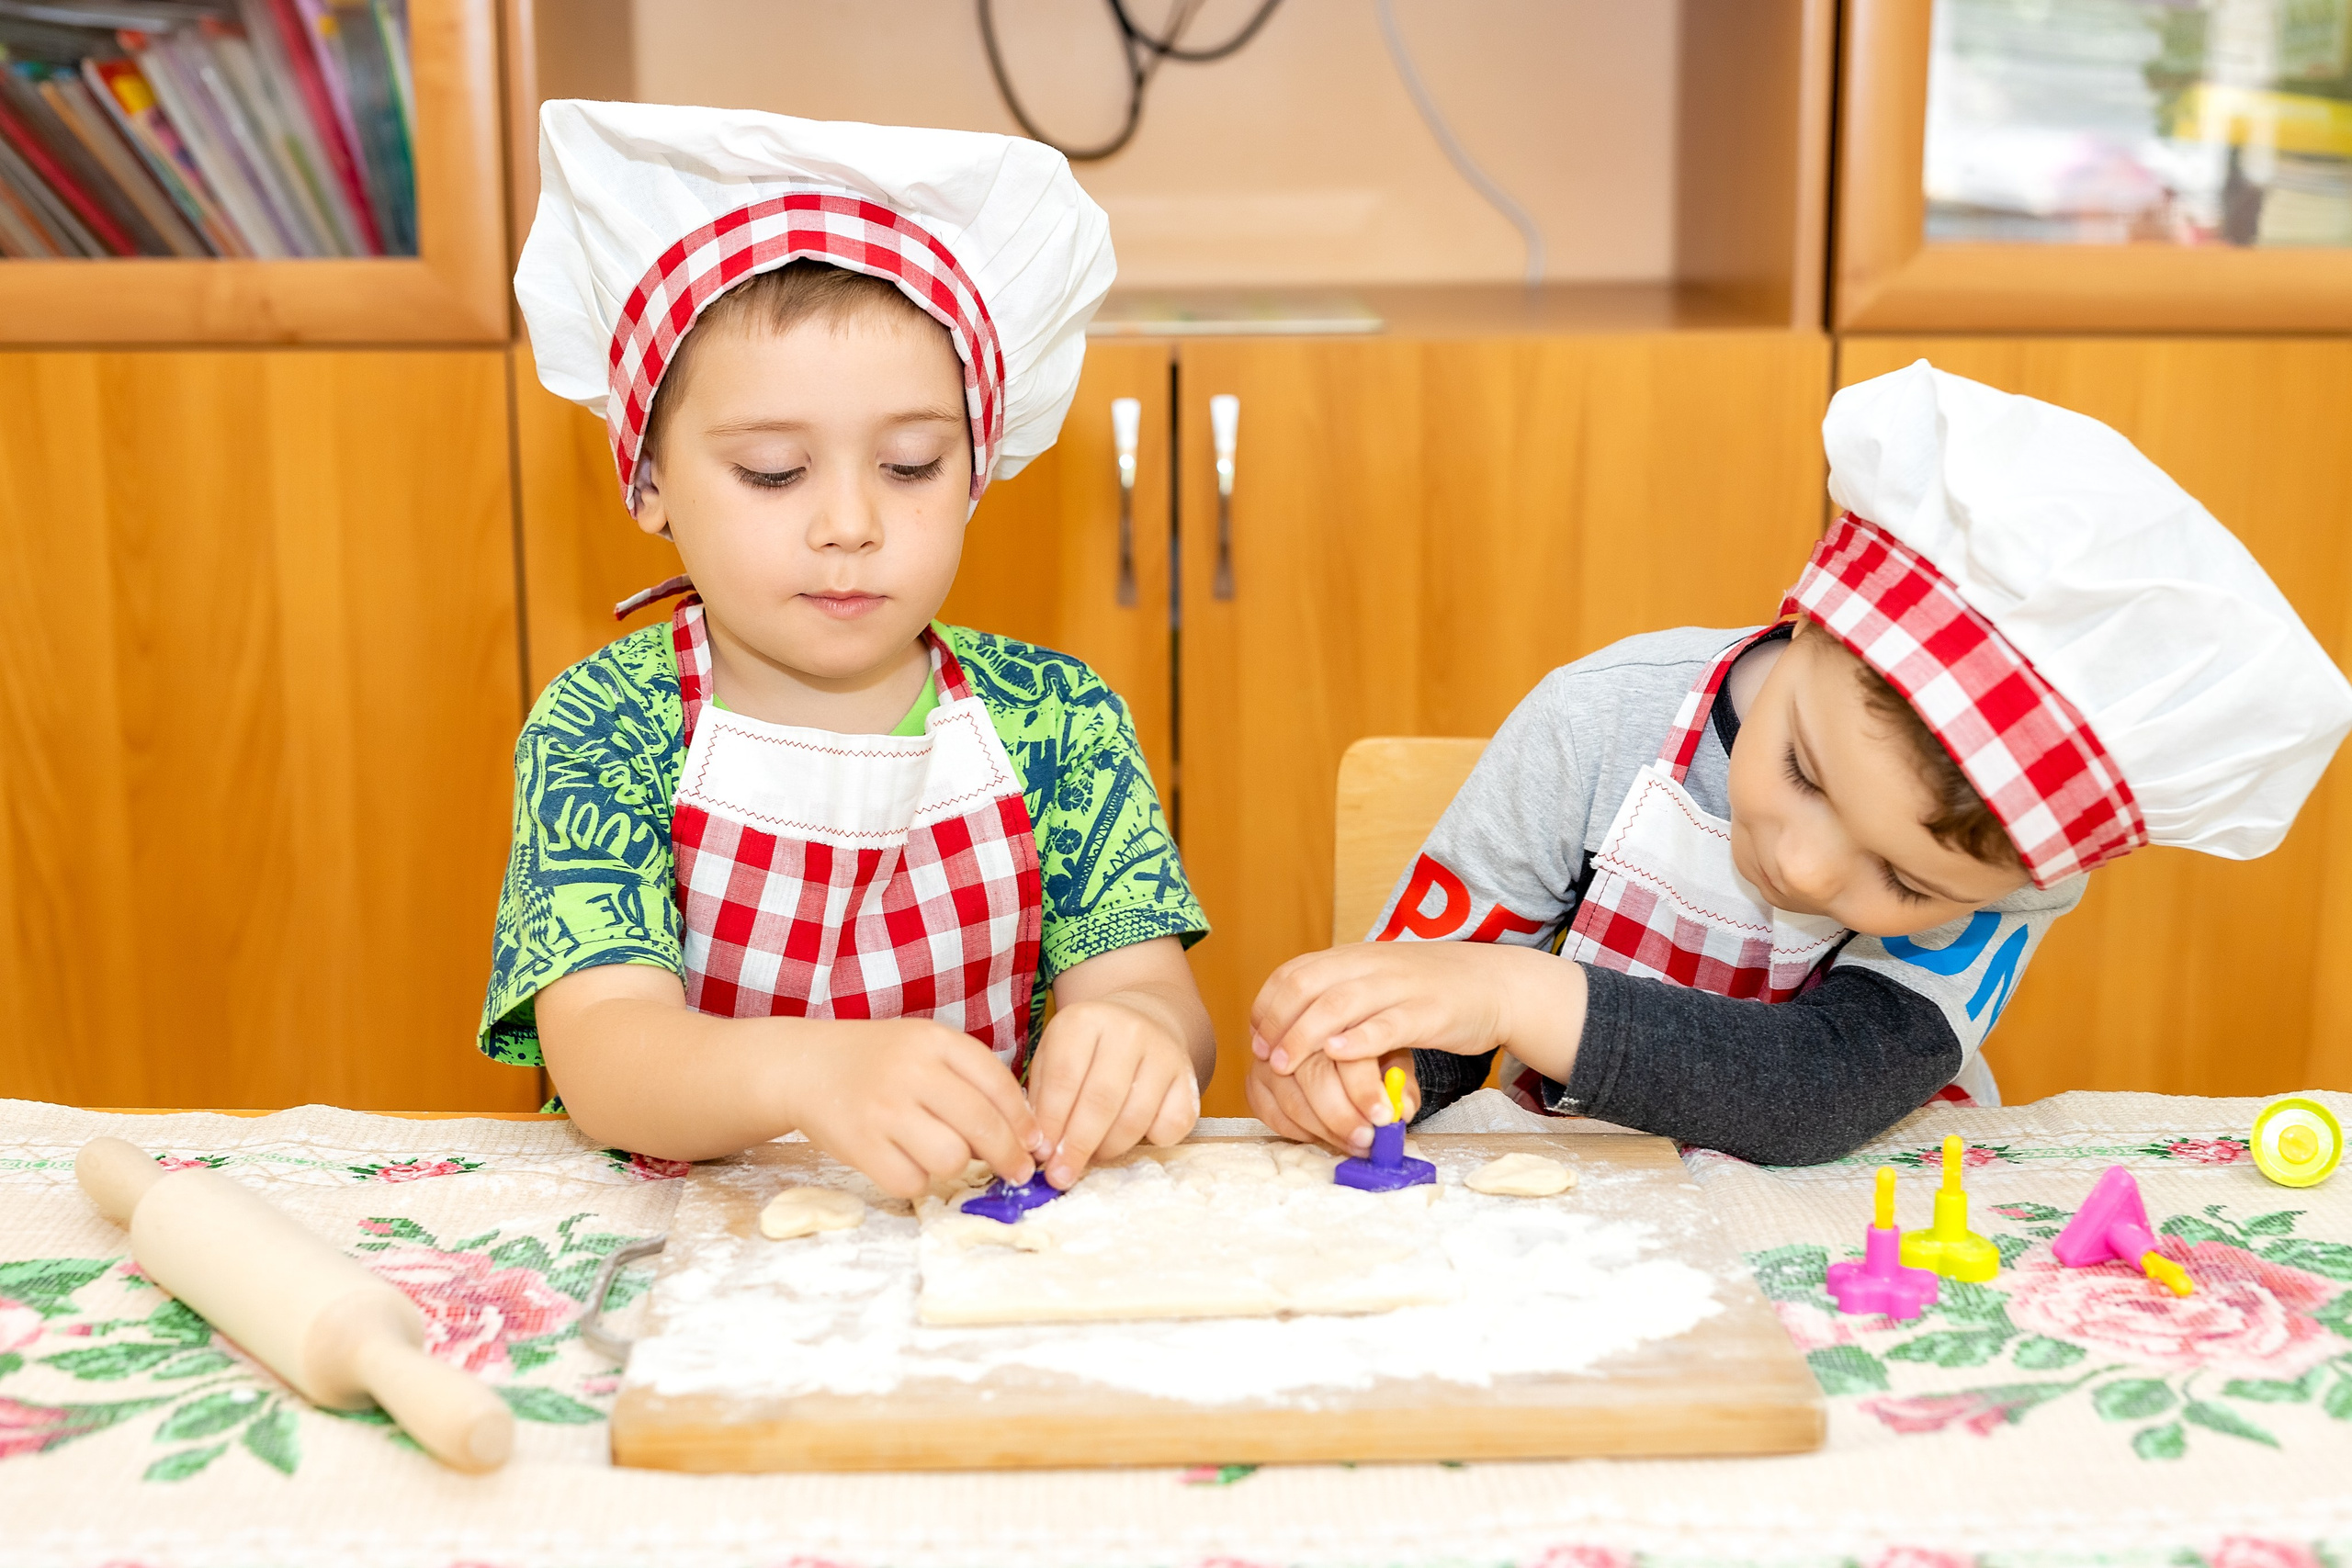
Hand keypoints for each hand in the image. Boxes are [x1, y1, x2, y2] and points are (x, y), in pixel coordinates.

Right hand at [781, 1018, 1046, 1200]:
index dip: (1023, 1121)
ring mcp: (883, 1109)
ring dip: (955, 1166)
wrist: (805, 1067)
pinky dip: (916, 1181)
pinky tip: (908, 1163)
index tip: (1033, 1143)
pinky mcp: (860, 1145)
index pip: (997, 1084)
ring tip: (943, 1155)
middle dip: (1008, 1156)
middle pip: (981, 1125)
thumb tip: (1022, 1134)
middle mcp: (910, 1071)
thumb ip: (970, 1078)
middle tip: (1016, 1172)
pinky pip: (910, 1182)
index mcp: (933, 1041)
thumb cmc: (879, 1062)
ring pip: (950, 1159)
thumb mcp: (925, 1048)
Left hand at [1028, 999, 1199, 1187]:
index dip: (1051, 1123)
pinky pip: (1173, 1125)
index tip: (1041, 1155)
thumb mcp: (1053, 1056)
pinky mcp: (1188, 1075)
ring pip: (1135, 1118)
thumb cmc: (1087, 1050)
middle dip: (1078, 1145)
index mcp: (1084, 1020)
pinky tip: (1132, 1135)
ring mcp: (1163, 1051)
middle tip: (1062, 1174)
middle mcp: (1127, 1030)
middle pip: (1101, 1100)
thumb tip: (1041, 1149)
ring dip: (1109, 1148)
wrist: (1142, 1020)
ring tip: (1093, 1155)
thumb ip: (1042, 1097)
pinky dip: (1151, 1141)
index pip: (1063, 1078)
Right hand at [1245, 1046, 1416, 1154]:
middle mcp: (1295, 1029)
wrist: (1332, 1037)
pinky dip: (1297, 1130)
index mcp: (1337, 1015)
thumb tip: (1402, 1111)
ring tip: (1353, 1143)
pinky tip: (1323, 1135)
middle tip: (1366, 1139)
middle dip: (1341, 1115)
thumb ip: (1399, 1083)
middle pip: (1313, 1075)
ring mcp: (1269, 1056)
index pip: (1344, 1051)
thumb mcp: (1392, 1056)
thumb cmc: (1368, 1048)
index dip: (1363, 1089)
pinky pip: (1269, 1112)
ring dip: (1324, 1129)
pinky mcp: (1253, 1078)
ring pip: (1290, 1098)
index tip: (1382, 1117)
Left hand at [1250, 940, 1585, 1080]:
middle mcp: (1370, 965)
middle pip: (1306, 986)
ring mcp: (1400, 987)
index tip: (1257, 1039)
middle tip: (1267, 1059)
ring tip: (1286, 1066)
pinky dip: (1358, 1040)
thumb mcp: (1376, 982)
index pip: (1293, 973)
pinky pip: (1387, 1024)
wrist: (1495, 982)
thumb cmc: (1429, 990)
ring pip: (1338, 1004)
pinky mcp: (1429, 1012)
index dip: (1267, 1007)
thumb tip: (1288, 1026)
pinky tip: (1338, 1056)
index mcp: (1353, 957)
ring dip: (1305, 1037)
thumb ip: (1339, 995)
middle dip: (1278, 1024)